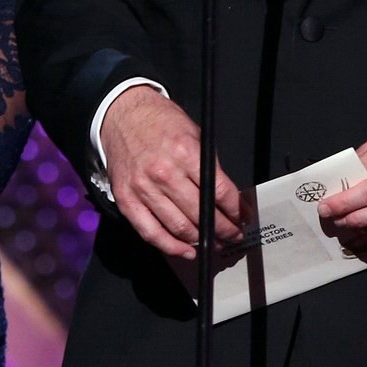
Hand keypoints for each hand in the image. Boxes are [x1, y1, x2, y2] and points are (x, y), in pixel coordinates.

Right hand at [101, 85, 243, 258]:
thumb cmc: (161, 122)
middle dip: (224, 229)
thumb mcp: (194, 134)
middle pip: (202, 213)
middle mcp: (165, 172)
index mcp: (186, 152)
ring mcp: (144, 188)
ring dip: (201, 240)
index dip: (236, 210)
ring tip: (214, 243)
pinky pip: (150, 232)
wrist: (123, 115)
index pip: (219, 191)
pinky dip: (171, 247)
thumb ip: (209, 166)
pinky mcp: (126, 199)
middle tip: (233, 235)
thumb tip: (229, 198)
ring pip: (179, 227)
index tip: (244, 218)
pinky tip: (186, 251)